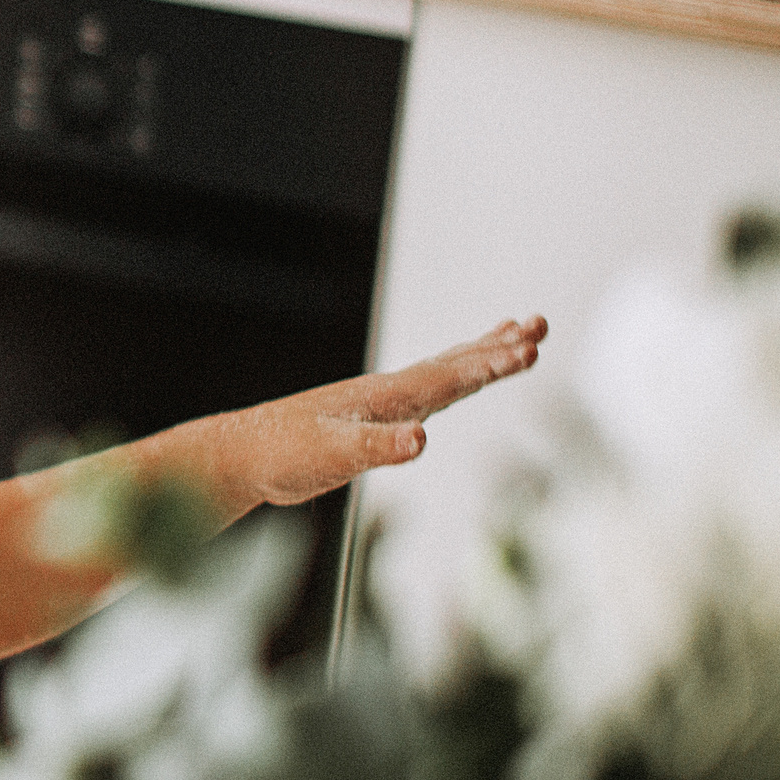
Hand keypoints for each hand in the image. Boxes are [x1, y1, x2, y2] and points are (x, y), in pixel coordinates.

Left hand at [167, 316, 547, 509]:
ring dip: (478, 354)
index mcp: (386, 398)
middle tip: (539, 323)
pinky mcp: (368, 421)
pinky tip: (453, 382)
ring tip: (511, 336)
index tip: (532, 349)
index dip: (492, 364)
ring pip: (440, 372)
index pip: (450, 376)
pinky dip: (449, 380)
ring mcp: (378, 404)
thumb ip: (378, 448)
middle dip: (497, 346)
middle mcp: (386, 393)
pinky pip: (421, 394)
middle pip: (453, 362)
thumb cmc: (281, 455)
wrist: (240, 456)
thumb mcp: (334, 456)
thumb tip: (421, 438)